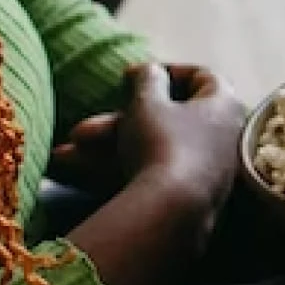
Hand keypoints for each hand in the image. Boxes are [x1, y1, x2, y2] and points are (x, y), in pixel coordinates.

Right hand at [51, 63, 245, 209]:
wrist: (172, 214)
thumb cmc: (162, 144)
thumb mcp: (147, 102)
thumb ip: (147, 79)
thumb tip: (150, 69)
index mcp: (223, 105)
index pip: (201, 77)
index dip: (165, 71)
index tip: (132, 75)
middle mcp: (220, 139)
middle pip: (165, 122)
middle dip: (115, 124)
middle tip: (80, 131)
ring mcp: (207, 171)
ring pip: (151, 150)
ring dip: (104, 150)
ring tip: (61, 157)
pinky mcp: (190, 198)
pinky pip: (152, 175)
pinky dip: (117, 171)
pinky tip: (73, 175)